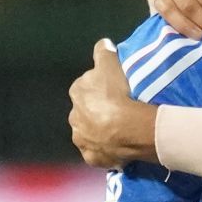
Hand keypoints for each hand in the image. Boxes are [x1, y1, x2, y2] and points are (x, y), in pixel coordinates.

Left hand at [68, 40, 157, 165]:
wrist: (128, 128)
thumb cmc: (118, 93)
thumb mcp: (111, 64)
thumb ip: (104, 52)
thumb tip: (103, 43)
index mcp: (77, 92)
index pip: (87, 87)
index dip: (101, 89)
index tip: (115, 90)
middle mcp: (74, 116)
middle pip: (87, 111)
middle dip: (98, 111)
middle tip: (120, 111)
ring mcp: (82, 139)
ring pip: (90, 133)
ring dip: (101, 132)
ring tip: (121, 131)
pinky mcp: (92, 157)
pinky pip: (99, 153)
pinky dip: (106, 150)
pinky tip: (119, 148)